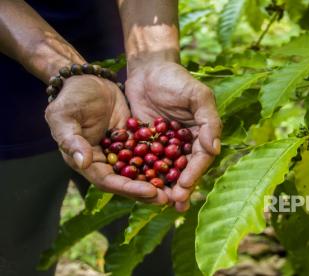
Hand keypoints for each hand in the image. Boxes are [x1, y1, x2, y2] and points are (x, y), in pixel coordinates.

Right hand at [45, 75, 167, 203]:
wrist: (87, 80)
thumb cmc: (70, 98)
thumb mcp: (64, 117)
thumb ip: (71, 140)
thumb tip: (83, 162)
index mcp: (87, 161)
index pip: (109, 181)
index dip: (129, 188)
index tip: (150, 191)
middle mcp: (105, 161)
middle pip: (128, 182)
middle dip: (148, 191)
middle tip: (170, 198)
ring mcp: (121, 152)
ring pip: (141, 170)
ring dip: (158, 180)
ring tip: (178, 188)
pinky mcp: (134, 140)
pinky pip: (149, 152)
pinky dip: (163, 159)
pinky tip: (181, 164)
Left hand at [126, 60, 221, 210]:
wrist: (148, 69)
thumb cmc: (176, 79)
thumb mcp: (197, 95)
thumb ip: (209, 120)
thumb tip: (214, 150)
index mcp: (201, 134)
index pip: (201, 158)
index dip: (194, 173)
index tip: (184, 186)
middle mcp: (185, 143)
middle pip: (185, 169)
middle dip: (181, 187)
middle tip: (174, 202)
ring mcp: (165, 146)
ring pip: (166, 170)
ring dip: (164, 187)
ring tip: (159, 203)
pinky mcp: (146, 144)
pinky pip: (145, 162)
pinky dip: (143, 175)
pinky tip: (138, 188)